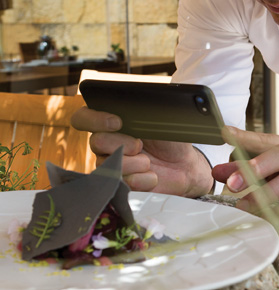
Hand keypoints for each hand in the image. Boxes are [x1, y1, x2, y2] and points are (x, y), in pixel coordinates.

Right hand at [71, 107, 213, 196]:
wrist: (184, 166)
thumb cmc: (169, 139)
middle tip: (140, 145)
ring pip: (107, 165)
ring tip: (149, 162)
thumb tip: (126, 104)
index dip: (94, 120)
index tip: (117, 122)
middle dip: (122, 144)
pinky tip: (151, 176)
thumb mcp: (157, 119)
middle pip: (96, 142)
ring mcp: (110, 165)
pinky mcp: (118, 185)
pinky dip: (141, 180)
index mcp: (110, 123)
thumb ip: (138, 110)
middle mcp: (105, 143)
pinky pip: (120, 184)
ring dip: (134, 163)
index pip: (83, 118)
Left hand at [213, 126, 278, 228]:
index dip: (245, 137)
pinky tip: (272, 219)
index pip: (266, 139)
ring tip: (246, 207)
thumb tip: (218, 172)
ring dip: (267, 193)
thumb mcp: (278, 172)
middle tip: (232, 183)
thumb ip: (249, 171)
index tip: (225, 135)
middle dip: (256, 167)